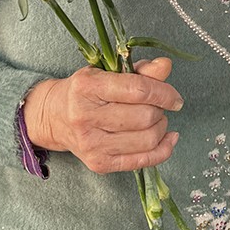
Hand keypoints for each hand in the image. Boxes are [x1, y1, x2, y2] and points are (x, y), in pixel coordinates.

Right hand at [22, 57, 182, 174]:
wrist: (54, 117)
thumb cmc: (85, 91)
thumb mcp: (107, 71)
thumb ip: (139, 70)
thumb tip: (165, 66)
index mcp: (87, 87)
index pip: (138, 90)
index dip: (164, 93)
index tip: (174, 97)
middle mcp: (86, 117)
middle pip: (144, 117)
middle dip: (160, 110)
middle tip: (158, 106)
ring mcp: (91, 144)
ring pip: (146, 140)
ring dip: (161, 128)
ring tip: (156, 119)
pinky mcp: (99, 163)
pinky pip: (142, 161)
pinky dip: (163, 150)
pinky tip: (167, 138)